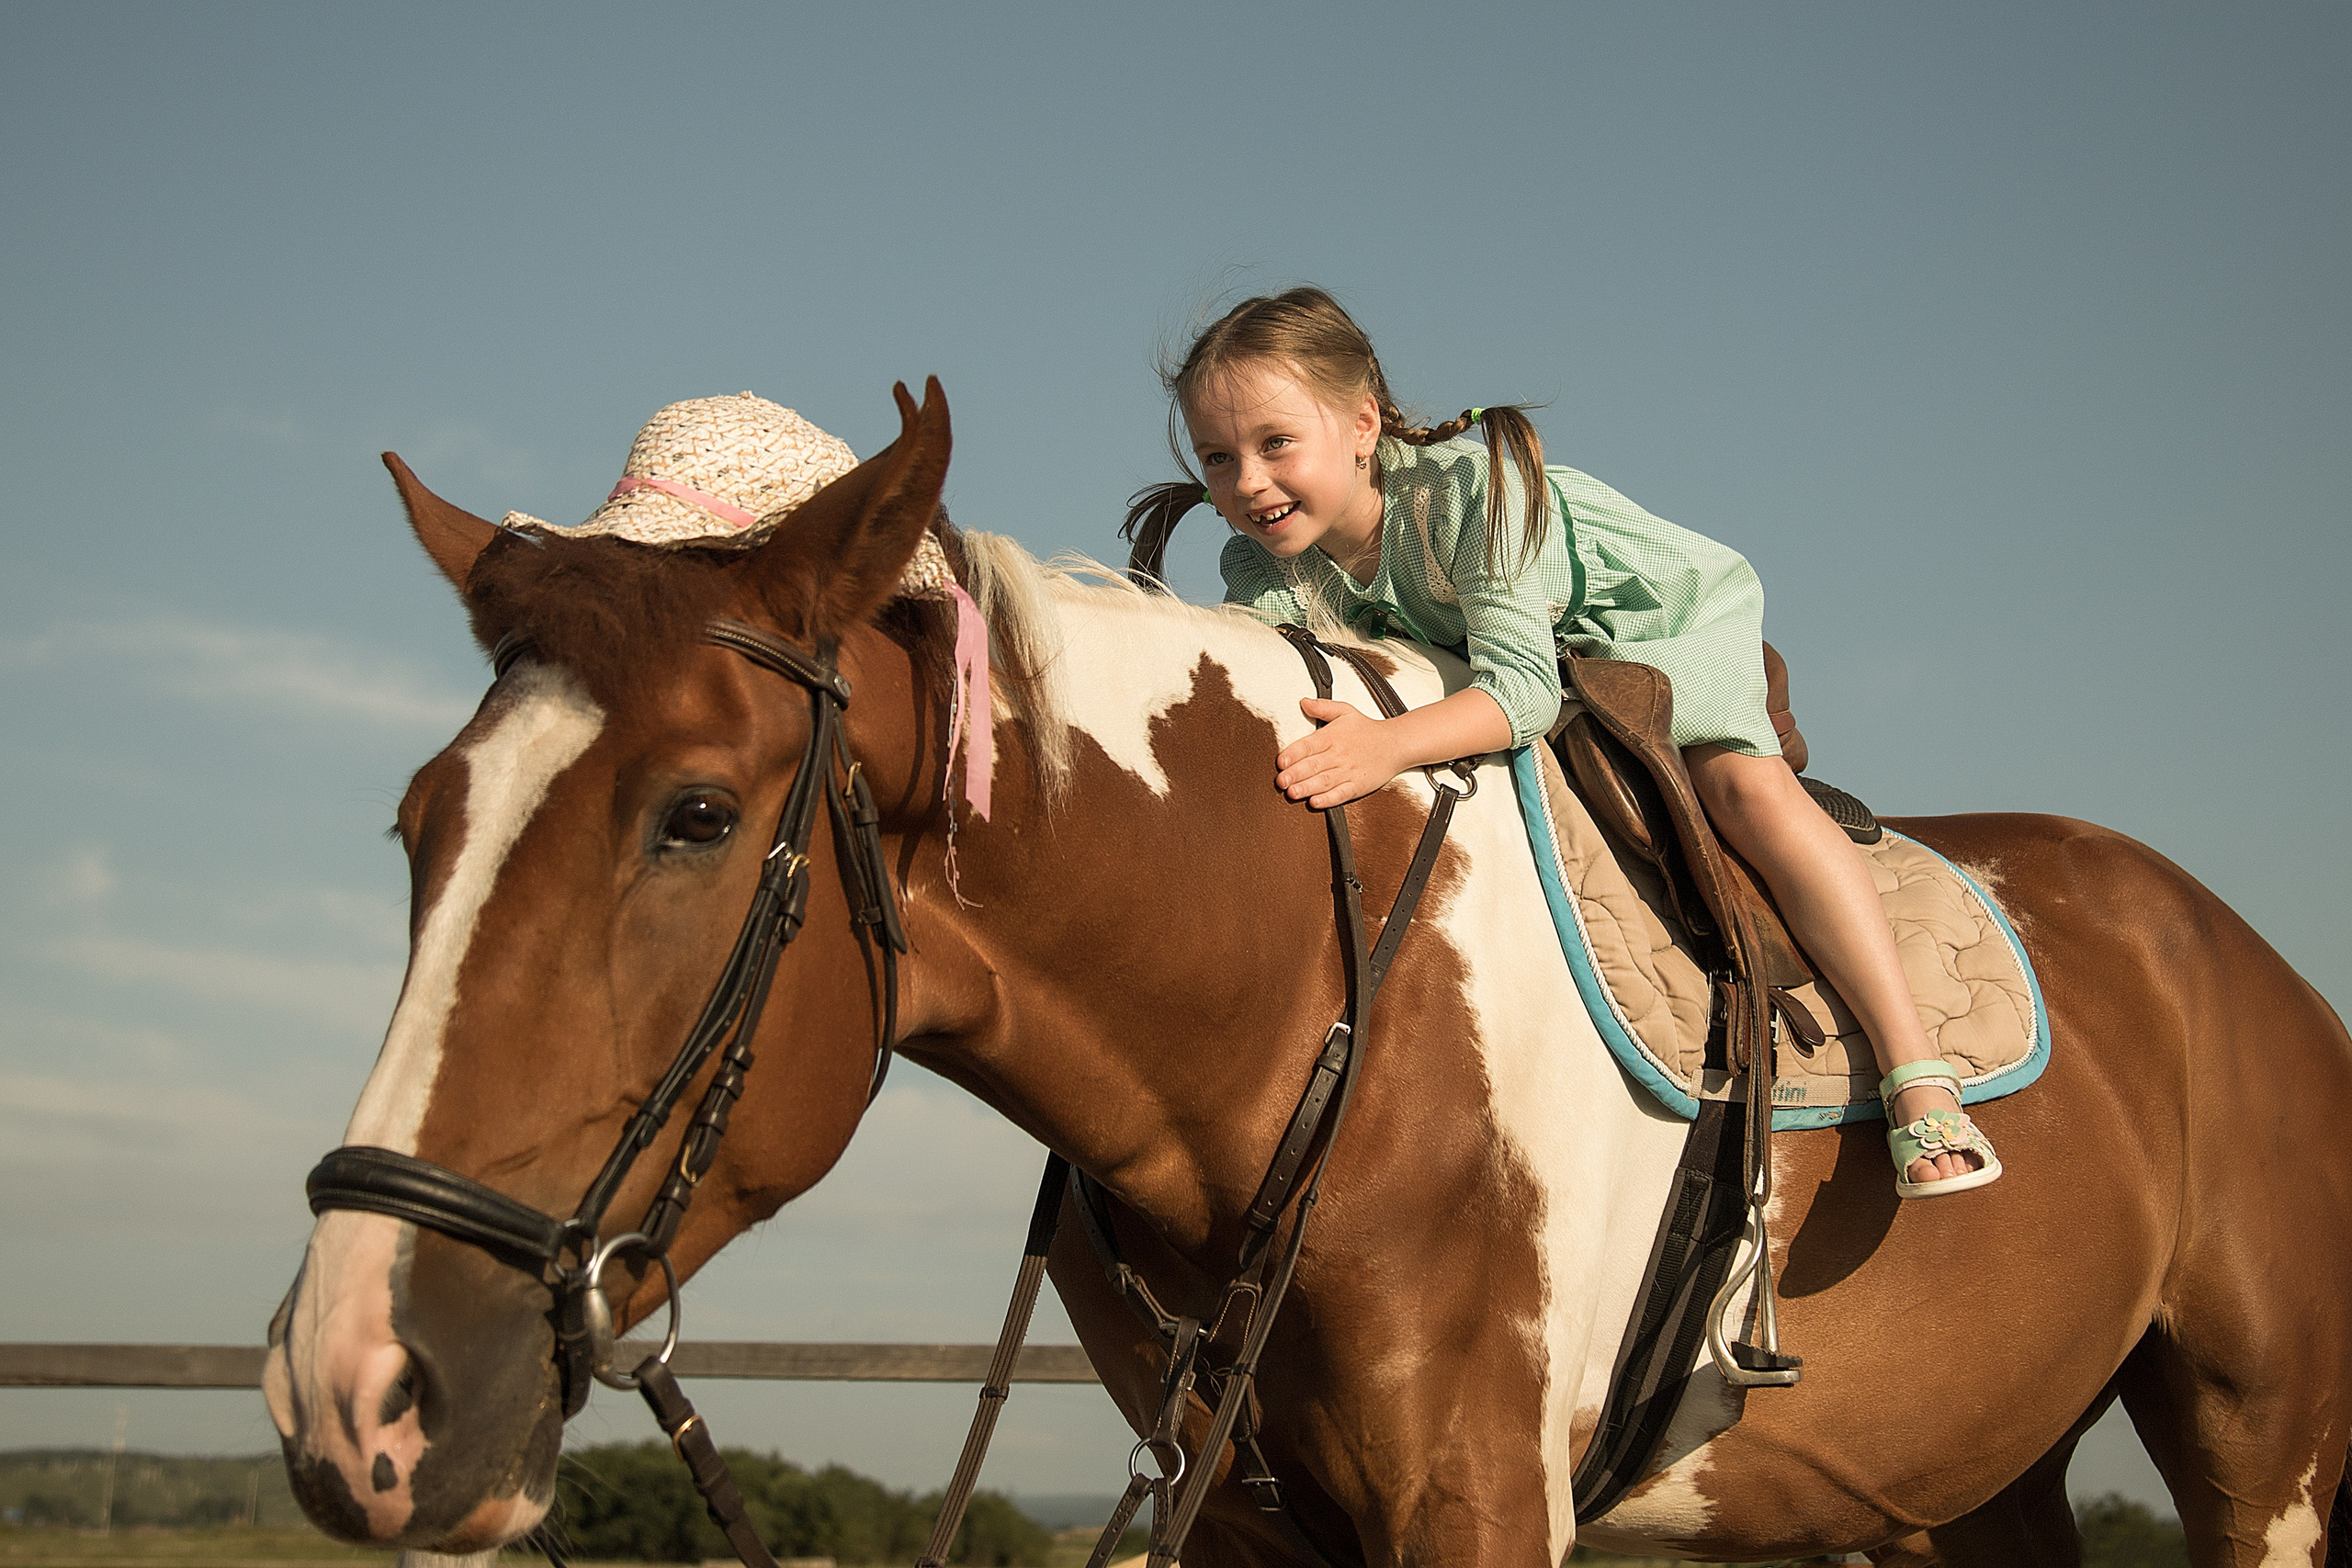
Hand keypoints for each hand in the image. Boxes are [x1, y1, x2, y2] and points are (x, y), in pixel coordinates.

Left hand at [1276, 698, 1403, 808]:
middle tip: (1280, 781)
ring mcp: (1349, 771)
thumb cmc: (1369, 730)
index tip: (1281, 761)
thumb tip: (1304, 702)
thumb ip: (1323, 707)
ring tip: (1292, 792)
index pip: (1309, 745)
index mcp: (1332, 737)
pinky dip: (1329, 799)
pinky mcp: (1358, 785)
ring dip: (1307, 787)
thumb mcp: (1346, 711)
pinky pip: (1341, 793)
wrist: (1396, 744)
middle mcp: (1339, 755)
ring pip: (1324, 781)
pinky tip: (1316, 802)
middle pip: (1313, 765)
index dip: (1293, 753)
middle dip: (1295, 774)